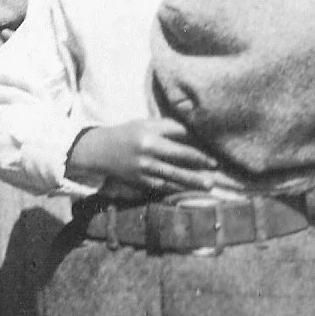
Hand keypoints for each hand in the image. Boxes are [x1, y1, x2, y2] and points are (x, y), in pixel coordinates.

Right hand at [65, 118, 217, 196]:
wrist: (98, 150)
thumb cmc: (126, 134)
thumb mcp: (144, 124)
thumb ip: (167, 127)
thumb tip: (193, 133)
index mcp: (149, 134)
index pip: (178, 135)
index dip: (194, 142)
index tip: (209, 148)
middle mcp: (146, 151)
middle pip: (178, 156)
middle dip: (199, 162)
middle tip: (215, 167)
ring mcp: (143, 168)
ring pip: (173, 175)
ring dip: (192, 180)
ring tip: (209, 185)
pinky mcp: (140, 180)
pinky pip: (162, 186)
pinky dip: (177, 188)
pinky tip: (189, 192)